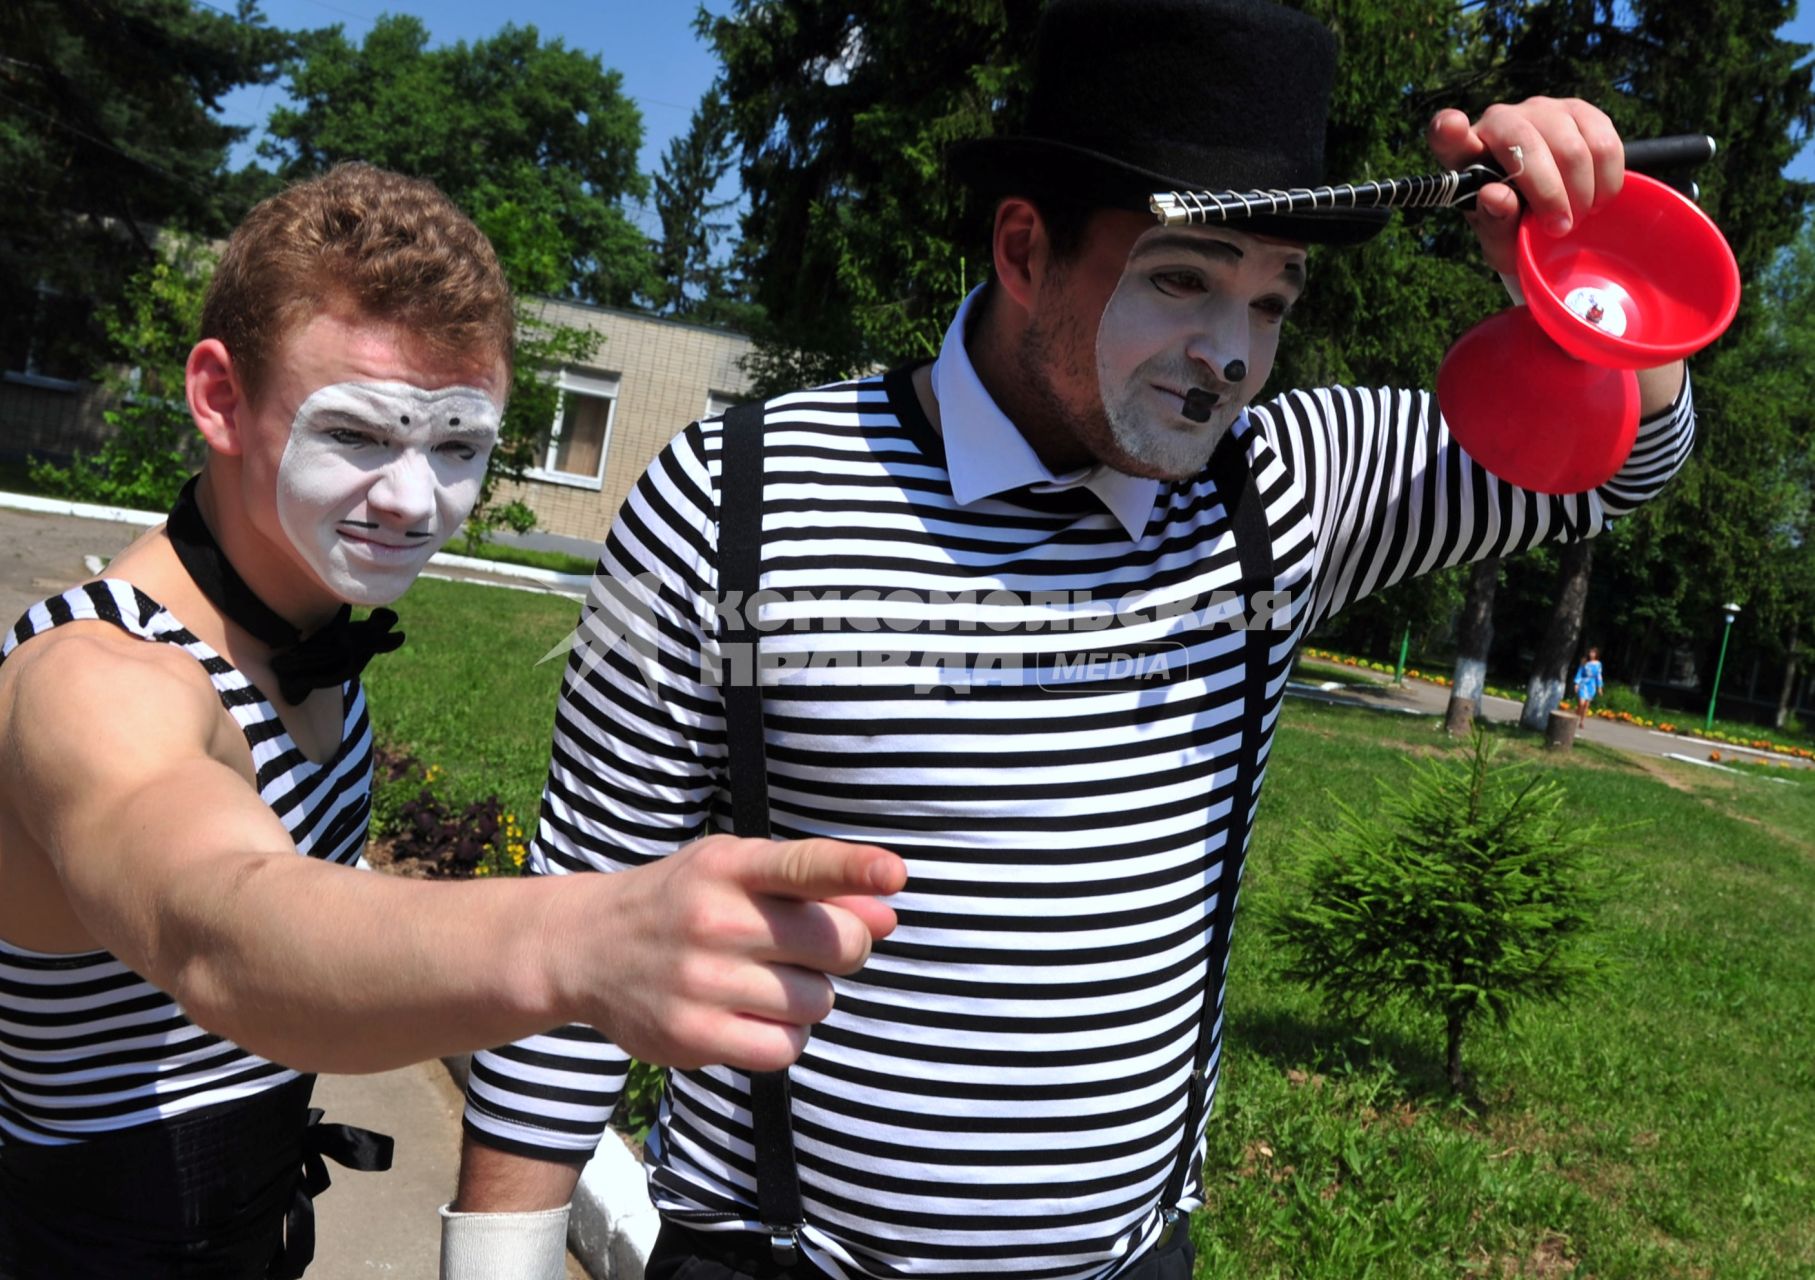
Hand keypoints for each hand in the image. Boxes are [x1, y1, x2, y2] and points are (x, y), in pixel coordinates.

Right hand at [568, 835, 905, 1070]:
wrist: (585, 947)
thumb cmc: (685, 901)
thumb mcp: (737, 873)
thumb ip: (815, 889)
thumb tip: (889, 915)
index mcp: (730, 866)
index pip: (802, 865)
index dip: (854, 868)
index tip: (893, 874)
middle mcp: (714, 919)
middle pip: (835, 945)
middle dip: (843, 950)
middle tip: (809, 949)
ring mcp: (699, 980)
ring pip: (818, 1002)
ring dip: (810, 997)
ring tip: (766, 981)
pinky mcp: (691, 1035)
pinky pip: (785, 1048)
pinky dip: (786, 1038)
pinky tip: (756, 1017)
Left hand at [1428, 97, 1624, 274]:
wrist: (1553, 221)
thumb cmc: (1516, 229)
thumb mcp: (1501, 242)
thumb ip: (1494, 223)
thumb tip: (1496, 195)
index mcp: (1464, 154)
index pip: (1448, 136)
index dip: (1449, 130)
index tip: (1450, 127)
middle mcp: (1500, 121)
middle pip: (1525, 145)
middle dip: (1549, 194)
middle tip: (1559, 228)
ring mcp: (1540, 110)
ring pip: (1570, 147)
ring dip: (1580, 193)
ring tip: (1576, 217)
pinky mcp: (1579, 110)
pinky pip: (1603, 143)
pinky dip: (1605, 181)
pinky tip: (1596, 199)